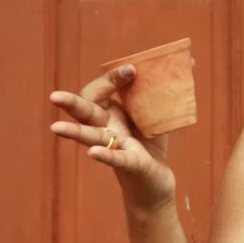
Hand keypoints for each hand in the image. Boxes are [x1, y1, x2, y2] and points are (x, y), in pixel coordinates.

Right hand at [49, 64, 175, 214]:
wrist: (157, 181)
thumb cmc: (150, 145)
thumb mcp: (158, 115)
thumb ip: (166, 91)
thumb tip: (189, 61)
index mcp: (111, 112)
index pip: (100, 92)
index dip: (111, 79)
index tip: (131, 70)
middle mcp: (107, 128)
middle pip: (85, 112)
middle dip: (70, 103)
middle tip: (54, 96)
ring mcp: (115, 146)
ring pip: (90, 137)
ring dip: (74, 133)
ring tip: (55, 129)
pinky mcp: (129, 164)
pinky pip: (115, 159)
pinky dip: (105, 155)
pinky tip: (93, 153)